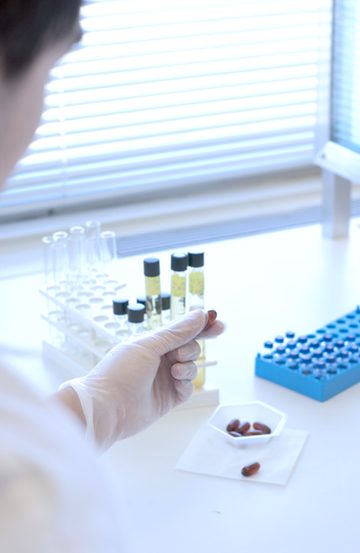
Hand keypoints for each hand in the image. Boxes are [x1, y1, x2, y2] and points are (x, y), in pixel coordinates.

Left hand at [60, 309, 223, 449]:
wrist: (107, 408)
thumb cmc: (121, 372)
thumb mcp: (149, 345)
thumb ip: (177, 332)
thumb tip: (200, 314)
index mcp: (152, 342)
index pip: (182, 331)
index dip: (201, 327)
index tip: (218, 323)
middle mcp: (159, 359)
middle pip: (190, 347)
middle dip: (190, 348)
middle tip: (179, 354)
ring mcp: (165, 379)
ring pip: (191, 367)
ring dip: (188, 366)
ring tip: (175, 371)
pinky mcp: (168, 398)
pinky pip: (188, 387)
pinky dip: (186, 383)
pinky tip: (177, 382)